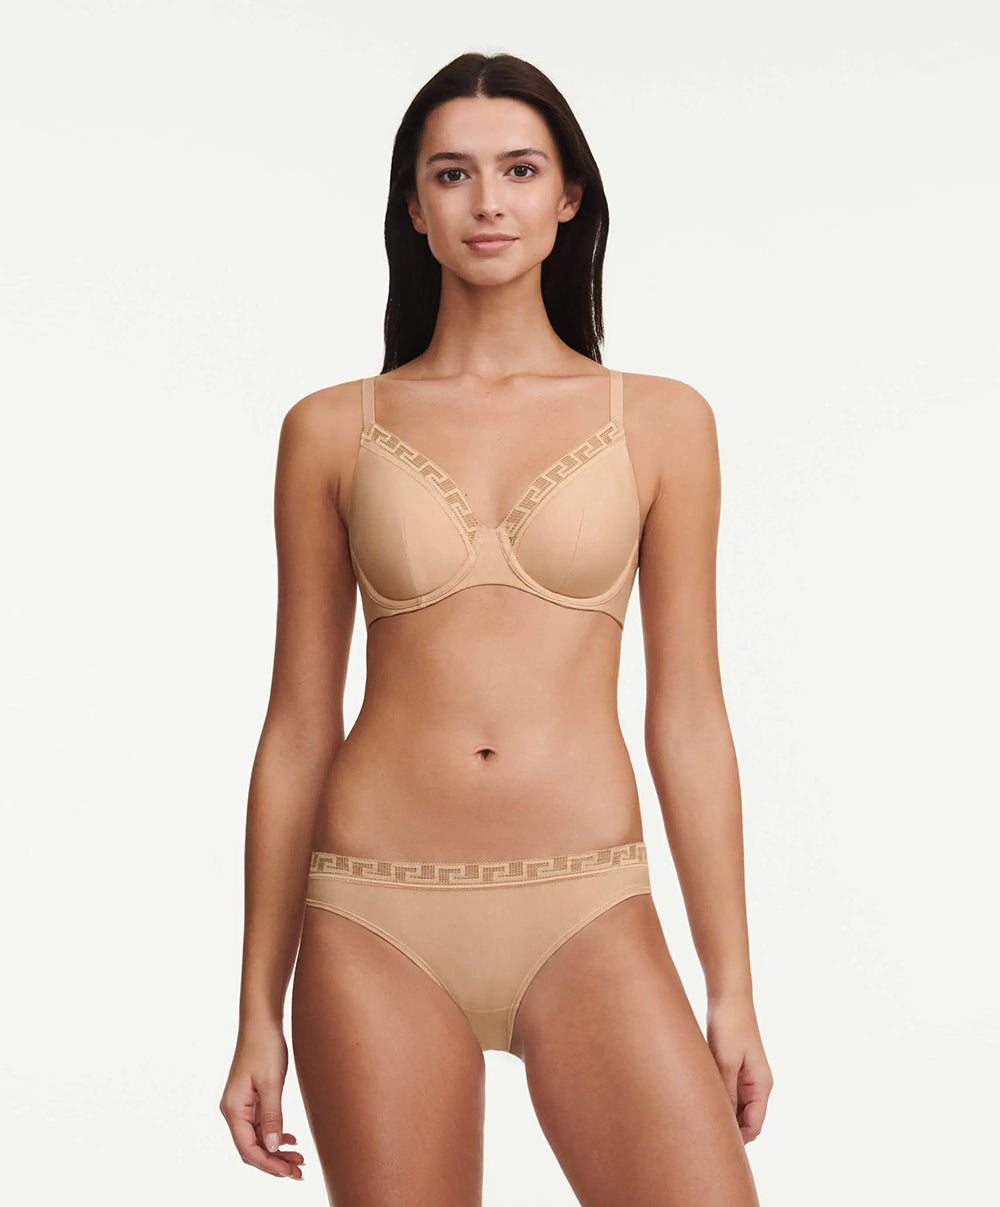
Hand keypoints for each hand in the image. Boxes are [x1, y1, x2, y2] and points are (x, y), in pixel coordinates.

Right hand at [219, 1023, 304, 1179]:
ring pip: (258, 1138)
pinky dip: (275, 1134)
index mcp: (233, 1109)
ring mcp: (242, 1105)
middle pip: (252, 1148)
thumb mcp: (272, 1084)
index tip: (290, 1172)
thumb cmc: (265, 1047)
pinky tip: (290, 1139)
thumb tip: (274, 1148)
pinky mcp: (251, 1098)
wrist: (262, 1022)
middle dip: (274, 1162)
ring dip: (277, 1150)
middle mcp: (234, 1110)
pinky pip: (261, 1125)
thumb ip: (272, 1117)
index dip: (269, 1165)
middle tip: (299, 1171)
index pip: (248, 1149)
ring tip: (299, 1159)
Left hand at [705, 996, 772, 1143]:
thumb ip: (726, 1092)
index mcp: (761, 1085)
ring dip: (721, 1113)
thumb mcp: (725, 1061)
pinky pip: (728, 1092)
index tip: (714, 1144)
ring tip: (697, 1118)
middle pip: (746, 1120)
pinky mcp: (734, 1067)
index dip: (738, 1139)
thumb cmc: (729, 1026)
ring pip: (736, 1107)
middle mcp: (757, 1084)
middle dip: (729, 1129)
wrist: (728, 996)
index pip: (754, 1126)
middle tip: (702, 1134)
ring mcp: (746, 1076)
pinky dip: (718, 1098)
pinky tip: (699, 1099)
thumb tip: (722, 1121)